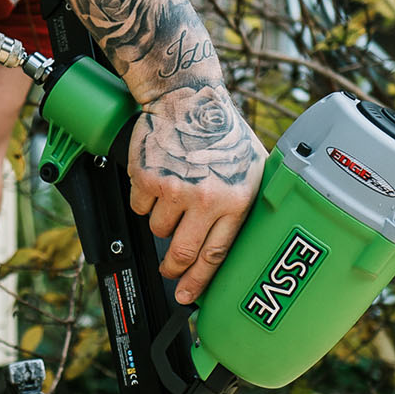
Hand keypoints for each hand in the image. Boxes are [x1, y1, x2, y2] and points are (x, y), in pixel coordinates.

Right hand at [128, 85, 264, 303]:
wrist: (187, 98)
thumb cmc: (222, 132)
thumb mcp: (254, 167)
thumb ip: (251, 204)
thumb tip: (249, 246)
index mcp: (236, 200)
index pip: (215, 255)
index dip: (198, 282)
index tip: (186, 295)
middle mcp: (205, 198)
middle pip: (182, 252)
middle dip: (173, 266)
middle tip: (170, 267)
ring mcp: (174, 188)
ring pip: (157, 229)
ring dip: (162, 220)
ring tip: (174, 195)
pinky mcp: (147, 178)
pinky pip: (139, 206)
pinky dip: (144, 199)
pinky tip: (159, 179)